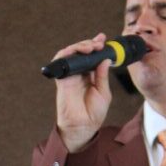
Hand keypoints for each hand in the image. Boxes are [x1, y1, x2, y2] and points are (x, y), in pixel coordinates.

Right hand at [53, 32, 111, 152]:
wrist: (83, 126)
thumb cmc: (94, 113)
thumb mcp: (104, 93)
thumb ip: (103, 76)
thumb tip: (105, 60)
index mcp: (91, 75)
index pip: (92, 56)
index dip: (96, 45)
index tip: (102, 38)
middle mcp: (80, 73)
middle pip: (81, 52)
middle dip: (89, 44)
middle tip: (98, 44)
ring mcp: (70, 75)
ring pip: (71, 53)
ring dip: (79, 47)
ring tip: (90, 47)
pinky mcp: (62, 79)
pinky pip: (60, 62)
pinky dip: (67, 53)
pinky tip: (77, 52)